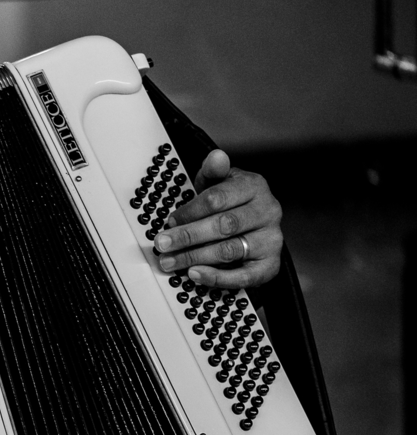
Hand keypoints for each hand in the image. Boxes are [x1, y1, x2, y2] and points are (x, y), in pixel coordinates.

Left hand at [153, 149, 282, 288]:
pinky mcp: (271, 264)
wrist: (255, 226)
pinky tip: (195, 274)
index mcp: (254, 187)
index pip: (217, 199)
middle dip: (187, 236)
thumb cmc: (231, 203)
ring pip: (230, 250)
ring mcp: (271, 239)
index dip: (189, 212)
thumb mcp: (220, 182)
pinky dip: (217, 278)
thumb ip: (213, 172)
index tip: (169, 221)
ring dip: (195, 257)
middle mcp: (268, 212)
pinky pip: (244, 276)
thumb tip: (216, 156)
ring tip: (170, 262)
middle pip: (223, 226)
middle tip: (162, 244)